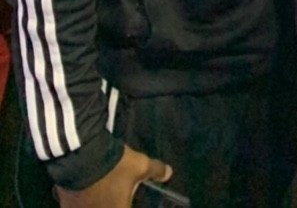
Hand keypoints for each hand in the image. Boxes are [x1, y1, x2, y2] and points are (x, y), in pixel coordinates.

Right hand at [57, 146, 172, 207]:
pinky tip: (85, 194)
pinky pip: (77, 207)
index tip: (128, 199)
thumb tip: (169, 173)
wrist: (81, 156)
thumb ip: (155, 171)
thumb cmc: (113, 166)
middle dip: (115, 202)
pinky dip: (82, 203)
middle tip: (117, 195)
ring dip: (97, 203)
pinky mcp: (65, 206)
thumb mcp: (140, 166)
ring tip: (102, 193)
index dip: (128, 203)